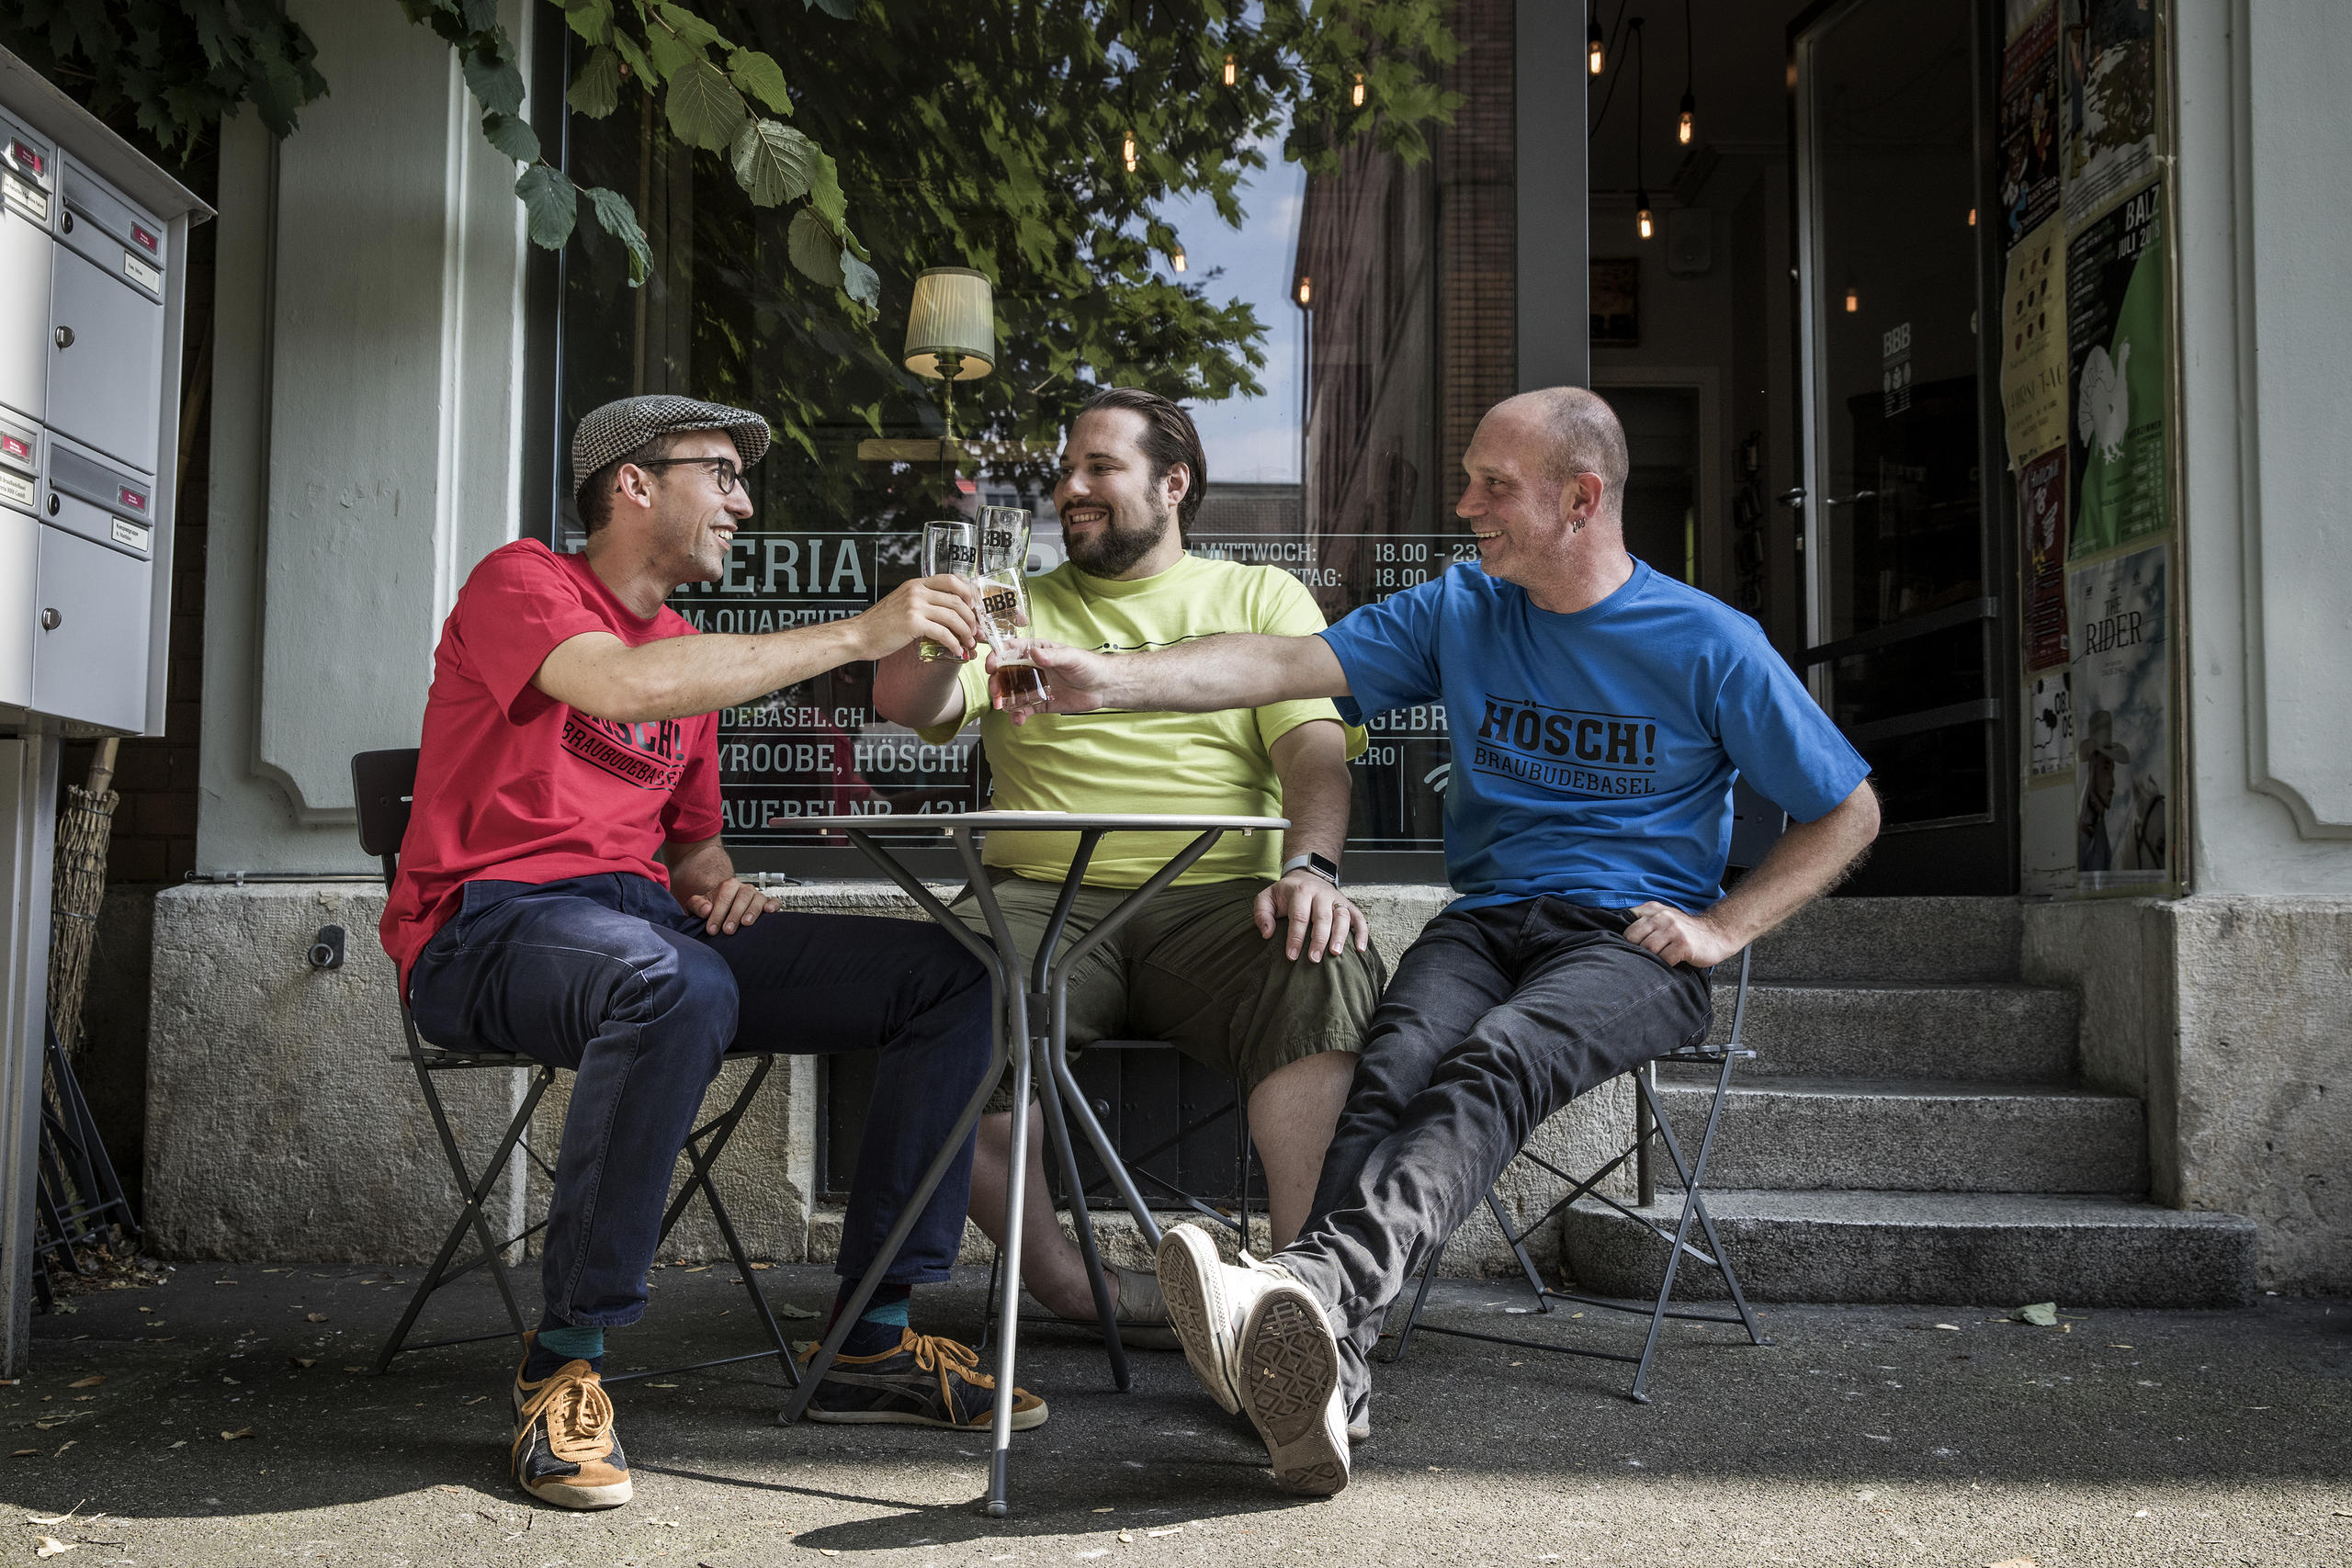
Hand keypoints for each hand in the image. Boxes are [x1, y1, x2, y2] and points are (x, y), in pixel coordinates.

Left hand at [686, 877, 780, 935]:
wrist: (724, 906)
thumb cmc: (713, 906)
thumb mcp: (699, 904)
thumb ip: (698, 905)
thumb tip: (706, 910)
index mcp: (729, 885)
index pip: (724, 897)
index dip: (717, 914)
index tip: (712, 929)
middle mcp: (744, 888)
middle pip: (742, 897)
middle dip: (734, 914)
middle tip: (728, 930)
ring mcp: (757, 895)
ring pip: (757, 899)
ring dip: (752, 912)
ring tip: (746, 924)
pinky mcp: (767, 903)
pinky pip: (774, 901)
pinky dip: (773, 905)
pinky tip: (769, 911)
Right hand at [854, 573, 981, 660]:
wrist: (858, 635)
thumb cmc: (879, 625)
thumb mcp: (902, 604)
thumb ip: (921, 603)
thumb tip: (946, 613)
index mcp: (916, 584)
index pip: (951, 579)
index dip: (968, 593)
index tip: (975, 608)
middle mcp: (917, 591)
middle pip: (957, 599)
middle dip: (972, 617)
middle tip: (976, 631)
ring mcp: (915, 605)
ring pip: (953, 615)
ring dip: (966, 631)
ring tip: (969, 643)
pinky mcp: (913, 623)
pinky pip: (943, 632)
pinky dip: (954, 643)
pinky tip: (956, 650)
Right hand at [987, 640, 1116, 725]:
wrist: (1103, 687)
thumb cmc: (1089, 666)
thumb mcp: (1071, 657)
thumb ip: (1053, 656)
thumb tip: (1034, 652)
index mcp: (1036, 652)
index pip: (1010, 651)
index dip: (997, 656)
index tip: (991, 665)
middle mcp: (1032, 668)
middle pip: (1005, 673)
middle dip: (996, 682)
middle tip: (995, 691)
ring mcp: (1035, 686)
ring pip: (1011, 692)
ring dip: (1002, 699)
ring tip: (1001, 707)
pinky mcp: (1040, 703)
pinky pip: (1024, 709)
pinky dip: (1017, 715)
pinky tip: (1017, 719)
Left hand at [1254, 870, 1368, 962]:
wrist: (1307, 876)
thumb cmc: (1286, 894)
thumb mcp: (1267, 898)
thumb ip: (1262, 914)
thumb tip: (1267, 934)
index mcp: (1300, 892)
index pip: (1299, 916)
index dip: (1295, 937)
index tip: (1292, 956)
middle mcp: (1321, 894)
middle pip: (1322, 917)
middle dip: (1318, 939)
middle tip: (1314, 959)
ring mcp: (1336, 900)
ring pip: (1342, 917)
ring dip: (1341, 936)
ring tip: (1335, 953)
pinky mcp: (1348, 905)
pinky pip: (1359, 918)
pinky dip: (1362, 933)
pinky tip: (1360, 949)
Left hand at [1623, 902, 1742, 968]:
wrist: (1717, 934)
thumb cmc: (1686, 931)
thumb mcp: (1663, 917)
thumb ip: (1643, 921)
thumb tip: (1618, 936)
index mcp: (1653, 909)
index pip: (1627, 925)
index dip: (1628, 940)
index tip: (1633, 948)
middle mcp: (1662, 917)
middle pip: (1633, 938)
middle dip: (1637, 950)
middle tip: (1647, 957)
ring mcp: (1673, 930)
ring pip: (1647, 949)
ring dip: (1651, 958)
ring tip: (1659, 960)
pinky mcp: (1683, 944)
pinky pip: (1664, 959)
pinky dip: (1665, 965)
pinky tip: (1671, 963)